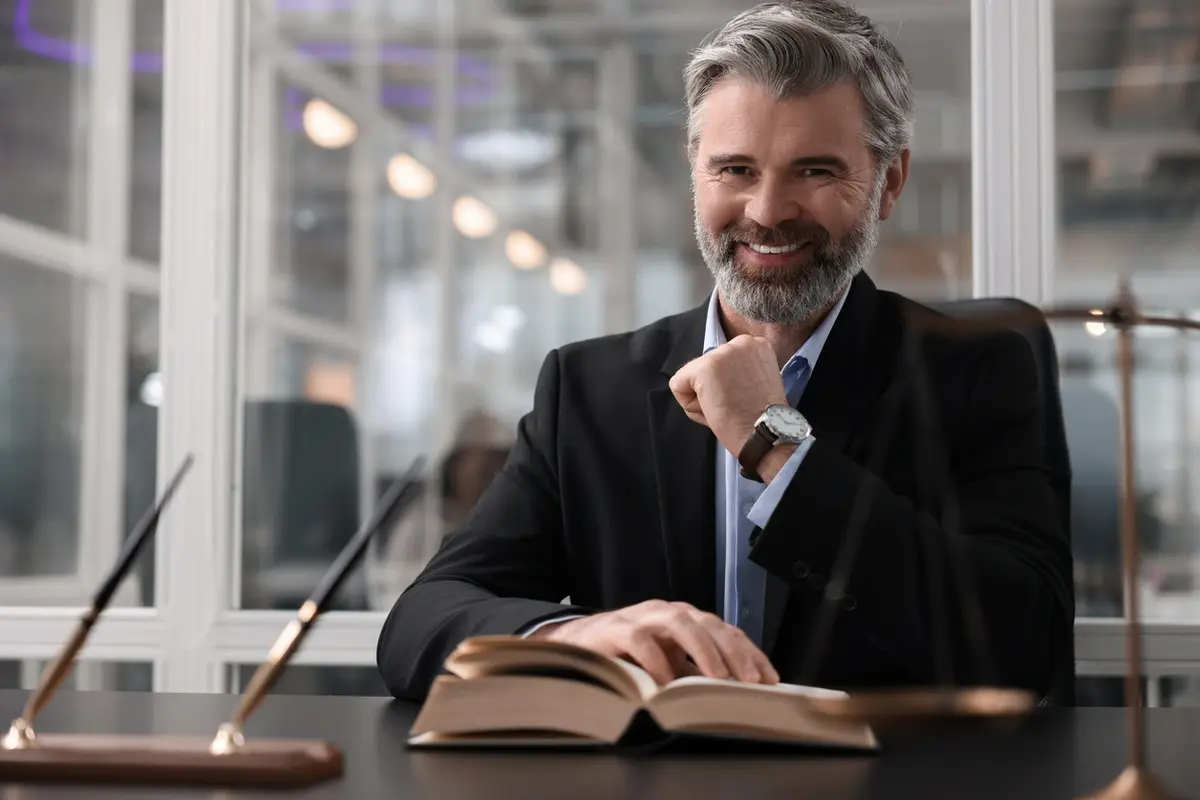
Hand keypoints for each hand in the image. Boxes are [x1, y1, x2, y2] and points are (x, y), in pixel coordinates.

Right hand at [528, 600, 778, 685]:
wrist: (578, 645)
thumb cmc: (629, 654)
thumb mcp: (670, 661)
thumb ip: (697, 668)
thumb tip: (737, 692)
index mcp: (685, 618)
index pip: (725, 630)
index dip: (749, 652)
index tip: (769, 678)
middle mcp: (667, 612)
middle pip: (709, 624)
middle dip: (734, 652)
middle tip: (750, 680)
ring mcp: (641, 618)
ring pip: (680, 623)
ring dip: (704, 650)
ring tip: (718, 678)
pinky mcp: (615, 629)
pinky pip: (640, 641)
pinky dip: (657, 660)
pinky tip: (667, 683)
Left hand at [668, 335, 787, 458]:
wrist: (767, 434)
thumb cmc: (762, 418)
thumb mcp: (757, 381)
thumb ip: (738, 371)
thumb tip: (716, 377)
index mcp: (756, 345)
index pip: (722, 363)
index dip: (727, 386)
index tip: (744, 398)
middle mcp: (740, 342)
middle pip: (706, 367)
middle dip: (714, 390)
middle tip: (736, 406)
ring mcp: (721, 353)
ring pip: (691, 377)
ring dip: (703, 398)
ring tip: (727, 409)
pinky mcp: (704, 368)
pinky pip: (678, 386)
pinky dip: (689, 405)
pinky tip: (714, 410)